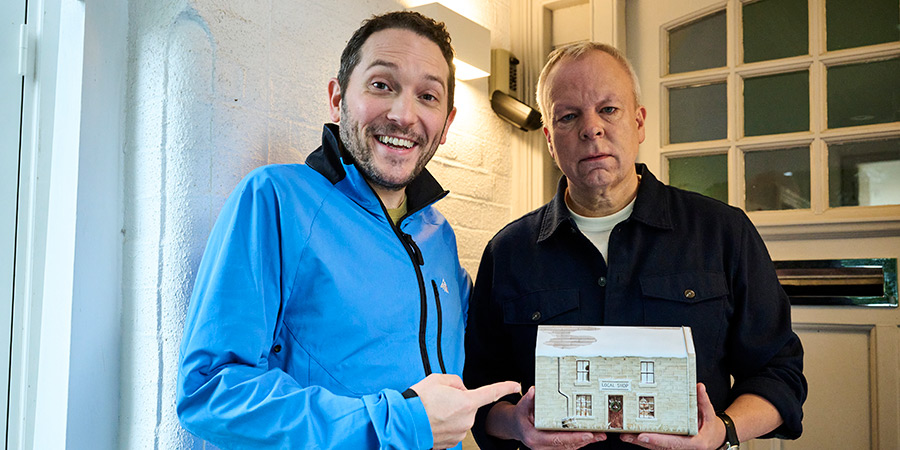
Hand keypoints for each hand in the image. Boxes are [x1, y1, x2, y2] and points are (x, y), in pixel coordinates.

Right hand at [410, 374, 520, 448]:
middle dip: (458, 401)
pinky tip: (432, 422)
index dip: (505, 387)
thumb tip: (461, 389)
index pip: (492, 393)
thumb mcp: (437, 379)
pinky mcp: (451, 443)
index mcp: (467, 402)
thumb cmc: (419, 401)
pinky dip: (444, 425)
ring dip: (450, 414)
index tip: (515, 385)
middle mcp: (467, 420)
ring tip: (432, 411)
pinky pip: (452, 429)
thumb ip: (455, 381)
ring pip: (460, 418)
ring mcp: (459, 433)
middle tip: (439, 400)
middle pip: (469, 405)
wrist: (404, 423)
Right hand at [487, 386, 605, 448]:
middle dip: (584, 440)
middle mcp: (541, 446)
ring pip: (569, 447)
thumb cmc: (520, 416)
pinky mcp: (553, 446)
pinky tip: (590, 436)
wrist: (514, 426)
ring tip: (599, 435)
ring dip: (585, 442)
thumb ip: (528, 399)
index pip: (557, 439)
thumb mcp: (522, 406)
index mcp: (534, 437)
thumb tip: (534, 390)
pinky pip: (568, 446)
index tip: (587, 434)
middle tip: (599, 434)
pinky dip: (580, 441)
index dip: (574, 438)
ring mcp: (547, 448)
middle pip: (567, 445)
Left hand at [619, 383, 724, 449]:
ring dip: (639, 442)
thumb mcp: (709, 413)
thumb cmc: (711, 426)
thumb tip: (699, 386)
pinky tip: (632, 435)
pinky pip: (656, 445)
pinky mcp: (670, 446)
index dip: (657, 440)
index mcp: (694, 443)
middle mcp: (683, 449)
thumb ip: (703, 401)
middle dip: (642, 442)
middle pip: (660, 447)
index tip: (643, 436)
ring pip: (655, 448)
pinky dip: (644, 441)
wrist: (714, 438)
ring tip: (624, 435)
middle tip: (626, 435)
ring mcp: (676, 448)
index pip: (673, 442)